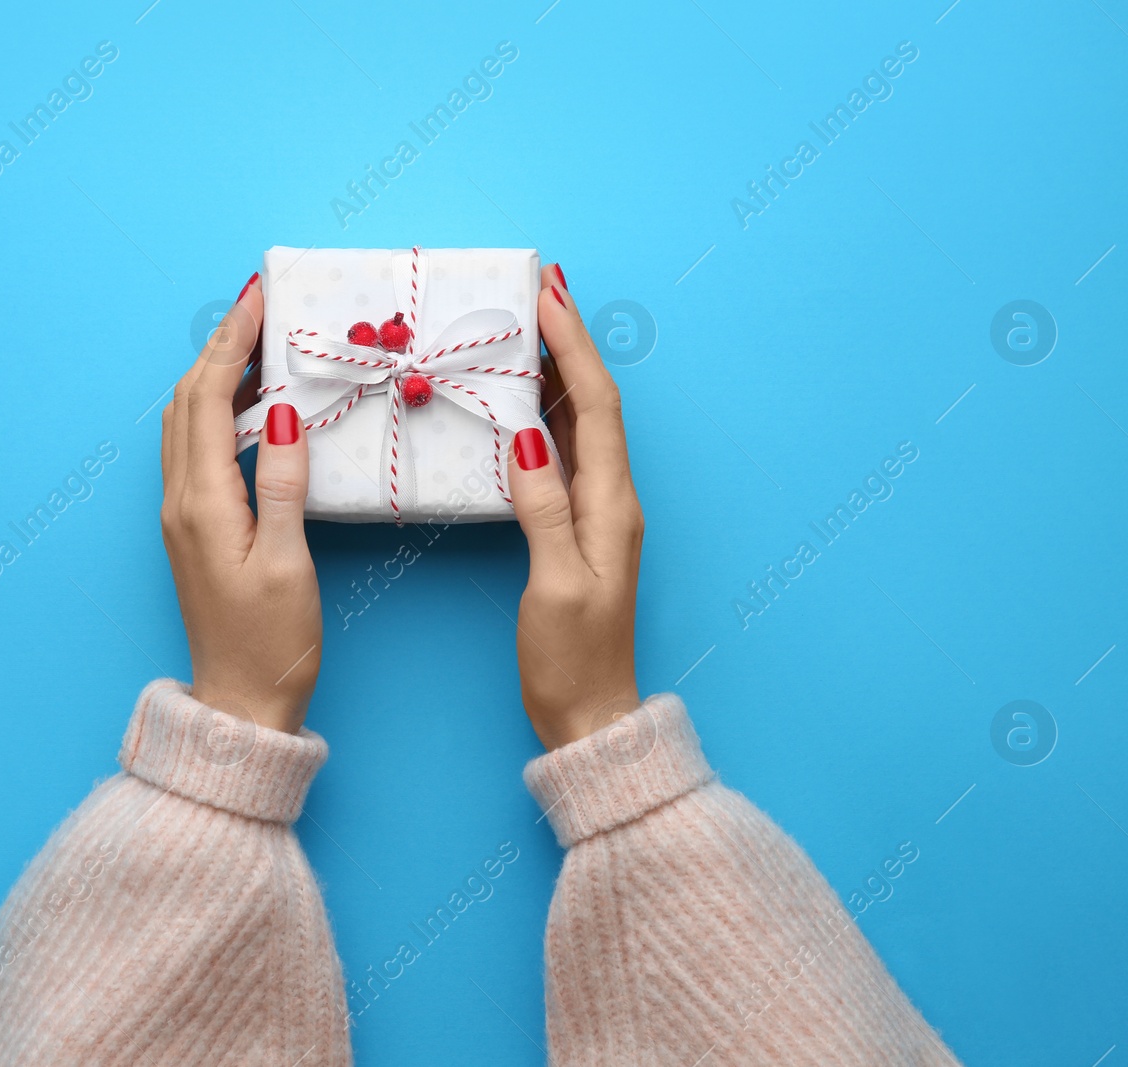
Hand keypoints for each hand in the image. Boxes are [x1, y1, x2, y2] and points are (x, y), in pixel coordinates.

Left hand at [160, 273, 320, 734]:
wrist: (241, 703)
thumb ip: (284, 484)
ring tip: (258, 342)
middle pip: (188, 401)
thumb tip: (283, 412)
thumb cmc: (272, 643)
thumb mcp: (289, 563)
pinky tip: (254, 407)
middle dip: (220, 346)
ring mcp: (183, 515)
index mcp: (203, 504)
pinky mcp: (194, 528)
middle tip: (259, 305)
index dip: (233, 343)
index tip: (258, 298)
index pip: (210, 399)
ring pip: (187, 422)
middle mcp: (181, 501)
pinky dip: (219, 411)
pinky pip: (197, 449)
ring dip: (216, 374)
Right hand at [507, 264, 642, 750]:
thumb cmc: (572, 659)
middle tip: (535, 290)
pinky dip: (539, 414)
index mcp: (612, 505)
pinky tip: (515, 401)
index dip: (573, 345)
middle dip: (566, 341)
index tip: (547, 294)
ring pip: (576, 422)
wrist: (590, 715)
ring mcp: (595, 512)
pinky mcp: (575, 527)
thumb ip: (544, 509)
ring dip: (552, 371)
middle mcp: (611, 498)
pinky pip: (560, 453)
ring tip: (523, 327)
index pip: (596, 405)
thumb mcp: (554, 585)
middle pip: (592, 401)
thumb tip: (526, 436)